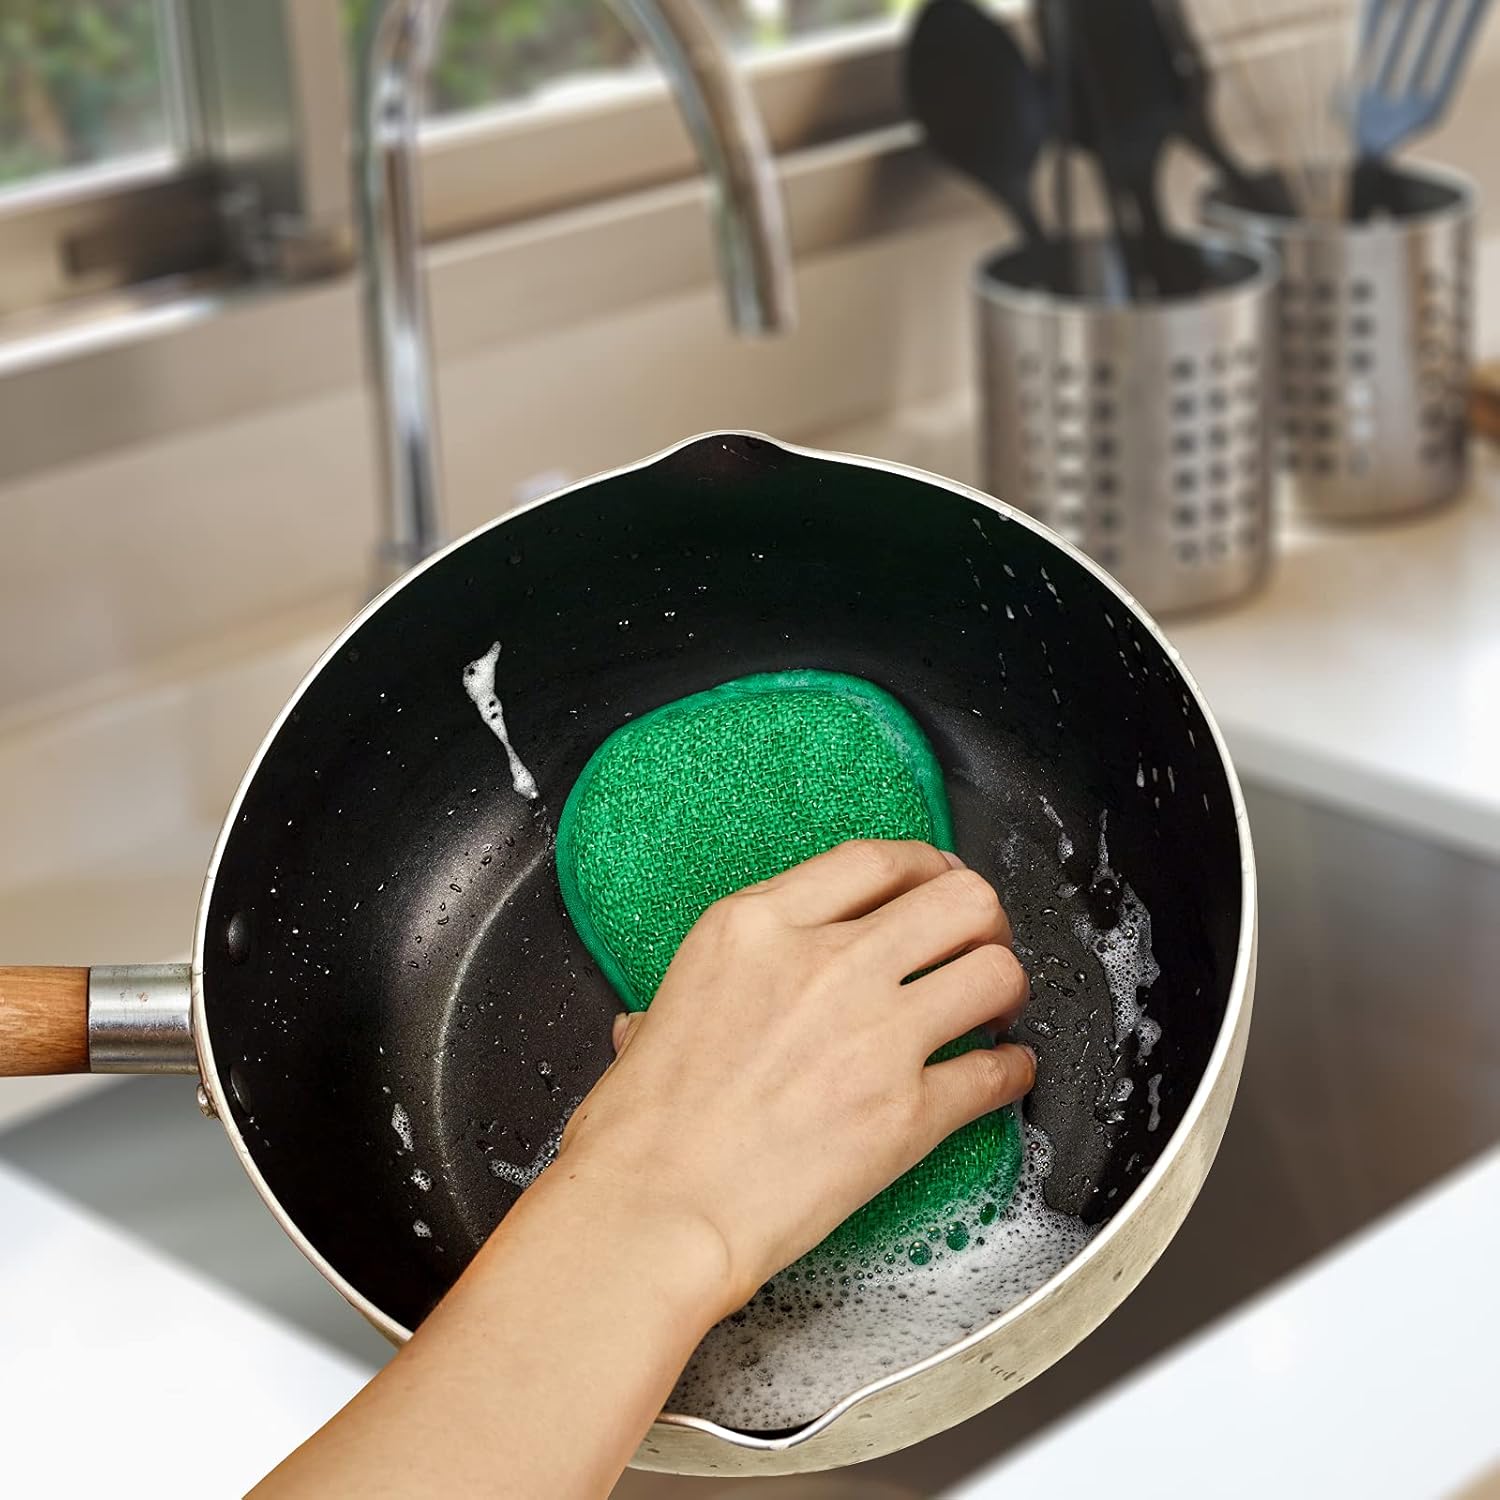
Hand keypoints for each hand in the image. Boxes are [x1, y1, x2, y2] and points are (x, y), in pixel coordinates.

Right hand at [556, 839, 1033, 1314]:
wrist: (653, 1212)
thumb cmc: (638, 1127)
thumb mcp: (656, 1015)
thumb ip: (692, 1002)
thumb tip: (652, 1026)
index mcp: (759, 925)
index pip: (876, 860)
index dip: (926, 866)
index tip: (936, 883)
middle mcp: (826, 961)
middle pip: (958, 898)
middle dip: (984, 920)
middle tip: (979, 947)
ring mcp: (875, 1033)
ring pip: (994, 971)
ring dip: (1007, 986)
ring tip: (996, 1010)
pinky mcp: (908, 1112)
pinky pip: (997, 1072)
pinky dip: (1013, 1072)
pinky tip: (1003, 1075)